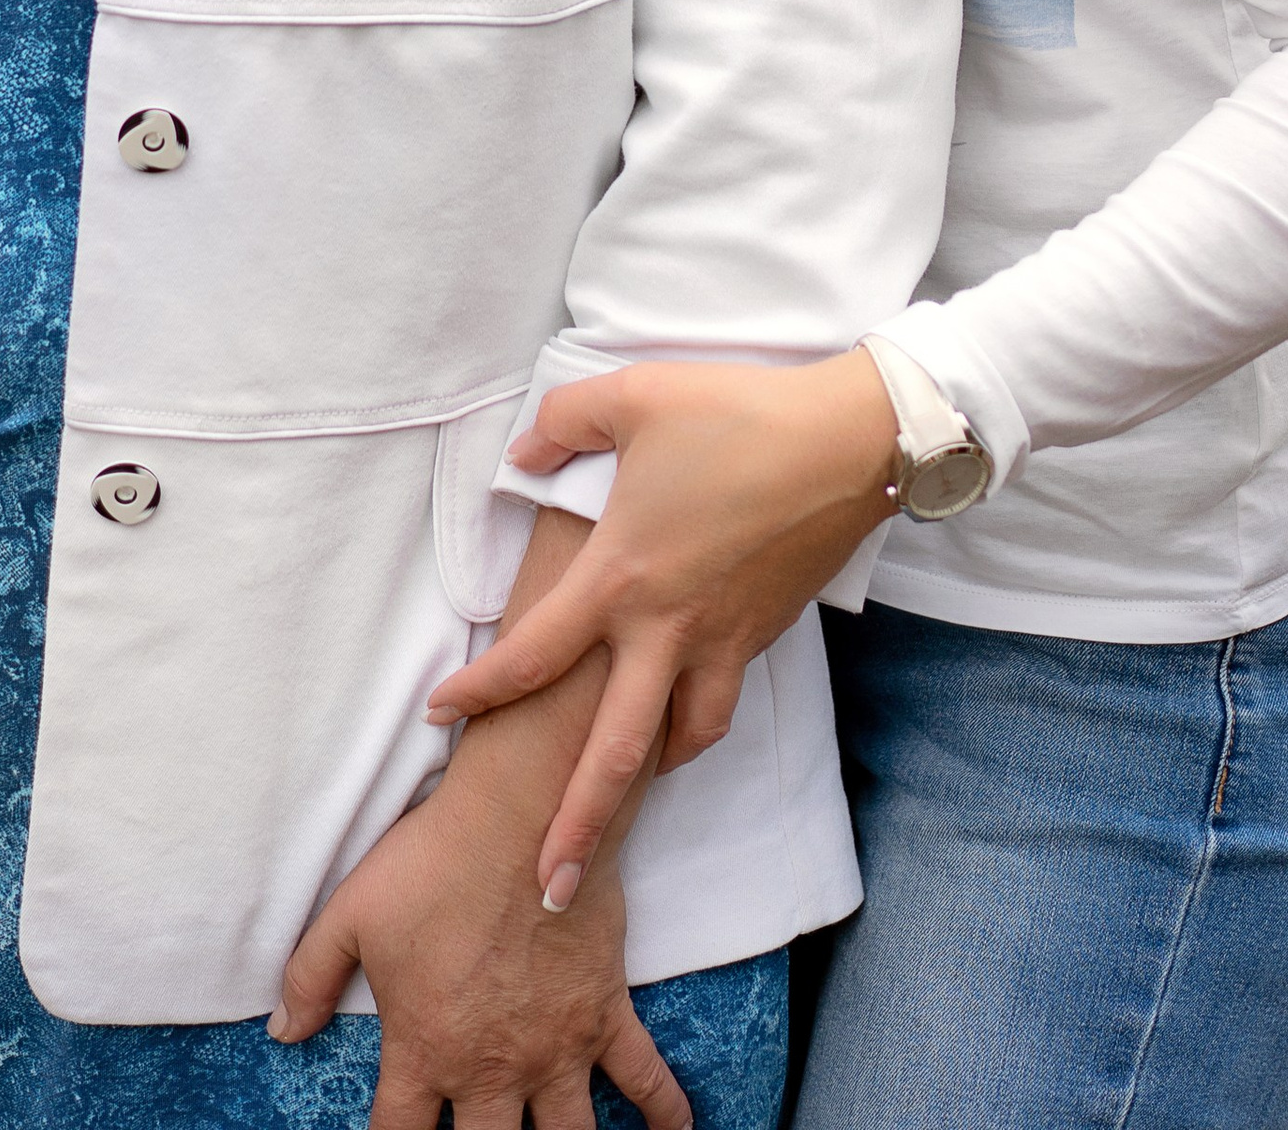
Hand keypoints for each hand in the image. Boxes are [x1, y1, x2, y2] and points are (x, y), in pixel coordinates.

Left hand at [271, 504, 687, 1129]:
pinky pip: (645, 1078)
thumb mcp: (351, 914)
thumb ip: (309, 978)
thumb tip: (281, 1033)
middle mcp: (494, 1069)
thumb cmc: (432, 861)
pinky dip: (665, 1114)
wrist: (520, 815)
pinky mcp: (605, 1014)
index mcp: (426, 1053)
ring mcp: (557, 1049)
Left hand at [423, 351, 899, 900]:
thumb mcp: (633, 397)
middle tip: (546, 890)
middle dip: (576, 827)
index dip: (480, 690)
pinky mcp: (762, 634)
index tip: (439, 716)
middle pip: (612, 754)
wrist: (847, 446)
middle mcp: (666, 628)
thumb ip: (563, 425)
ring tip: (622, 798)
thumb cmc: (736, 416)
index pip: (533, 653)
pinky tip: (684, 718)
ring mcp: (721, 640)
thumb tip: (523, 457)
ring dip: (644, 779)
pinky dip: (695, 726)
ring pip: (679, 742)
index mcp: (621, 577)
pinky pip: (719, 701)